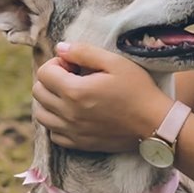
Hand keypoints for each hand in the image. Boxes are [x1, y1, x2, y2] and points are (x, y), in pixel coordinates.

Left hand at [32, 42, 171, 151]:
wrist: (154, 123)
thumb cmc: (137, 89)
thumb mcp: (115, 62)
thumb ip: (83, 52)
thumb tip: (60, 48)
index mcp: (75, 92)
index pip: (44, 73)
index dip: (57, 63)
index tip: (74, 64)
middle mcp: (68, 114)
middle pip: (38, 93)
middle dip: (51, 80)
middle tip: (72, 76)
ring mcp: (73, 132)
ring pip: (41, 115)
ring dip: (49, 101)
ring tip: (69, 94)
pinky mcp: (80, 144)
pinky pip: (54, 134)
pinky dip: (56, 122)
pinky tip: (72, 114)